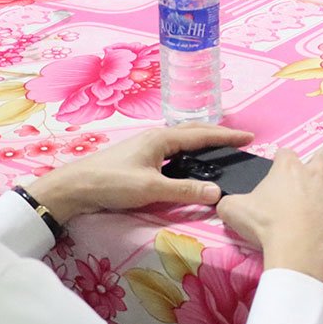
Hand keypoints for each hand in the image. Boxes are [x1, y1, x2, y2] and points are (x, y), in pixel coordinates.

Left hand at [25, 124, 254, 219]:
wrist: (75, 187)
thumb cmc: (112, 183)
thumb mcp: (151, 188)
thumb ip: (185, 190)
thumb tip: (217, 192)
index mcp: (161, 138)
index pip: (202, 134)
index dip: (226, 136)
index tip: (248, 136)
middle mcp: (155, 137)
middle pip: (193, 132)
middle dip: (217, 135)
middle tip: (238, 141)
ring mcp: (146, 146)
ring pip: (181, 140)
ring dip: (201, 142)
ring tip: (219, 149)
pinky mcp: (139, 158)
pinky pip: (172, 150)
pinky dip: (187, 152)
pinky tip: (187, 163)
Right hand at [217, 147, 322, 286]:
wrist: (297, 249)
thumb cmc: (266, 228)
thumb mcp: (234, 211)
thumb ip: (228, 201)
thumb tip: (220, 200)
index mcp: (286, 168)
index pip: (285, 153)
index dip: (283, 161)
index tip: (282, 171)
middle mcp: (314, 172)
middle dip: (321, 160)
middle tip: (317, 173)